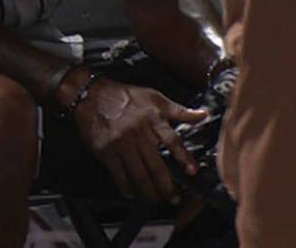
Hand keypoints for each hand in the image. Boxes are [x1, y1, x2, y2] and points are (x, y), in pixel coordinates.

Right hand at [73, 78, 206, 202]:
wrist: (92, 95)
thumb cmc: (125, 96)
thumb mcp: (154, 97)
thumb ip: (179, 110)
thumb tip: (202, 114)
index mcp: (152, 118)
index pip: (172, 141)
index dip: (183, 157)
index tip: (192, 171)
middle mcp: (138, 133)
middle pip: (156, 165)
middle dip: (166, 186)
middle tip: (173, 197)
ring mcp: (122, 144)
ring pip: (139, 174)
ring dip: (149, 191)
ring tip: (155, 198)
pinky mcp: (107, 152)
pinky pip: (119, 175)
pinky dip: (126, 187)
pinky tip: (132, 193)